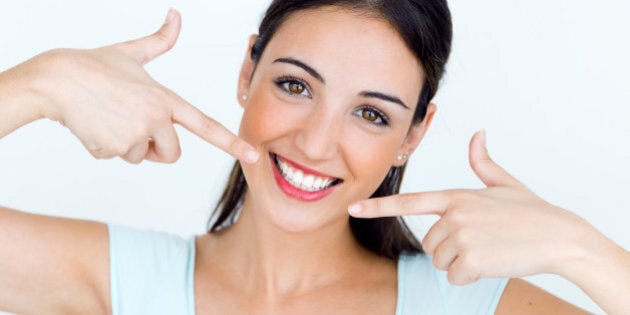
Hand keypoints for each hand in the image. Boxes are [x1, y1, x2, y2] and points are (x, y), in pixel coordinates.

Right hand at [23, 9, 257, 163]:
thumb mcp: (131, 52)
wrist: (54, 81)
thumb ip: (159, 41)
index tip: (252, 154)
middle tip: (135, 126)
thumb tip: (176, 15)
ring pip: (141, 156)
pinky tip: (96, 125)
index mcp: (165, 98)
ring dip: (128, 145)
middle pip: (172, 154)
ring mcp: (135, 135)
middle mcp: (156, 119)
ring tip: (110, 118)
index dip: (230, 142)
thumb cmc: (92, 66)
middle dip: (157, 148)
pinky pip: (118, 158)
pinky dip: (106, 147)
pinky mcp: (113, 150)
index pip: (205, 124)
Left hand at [349, 130, 592, 284]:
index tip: (353, 208)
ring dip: (460, 262)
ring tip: (488, 249)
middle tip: (480, 241)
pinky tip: (492, 262)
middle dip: (449, 248)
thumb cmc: (532, 211)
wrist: (560, 237)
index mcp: (456, 196)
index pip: (409, 201)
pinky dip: (471, 276)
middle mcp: (454, 214)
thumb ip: (482, 162)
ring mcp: (461, 236)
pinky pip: (454, 276)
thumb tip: (477, 134)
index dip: (379, 206)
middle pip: (429, 243)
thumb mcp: (504, 183)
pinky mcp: (470, 258)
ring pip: (440, 261)